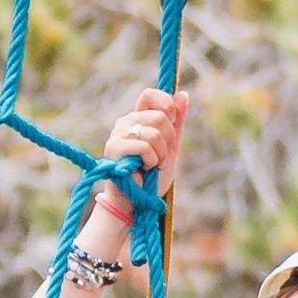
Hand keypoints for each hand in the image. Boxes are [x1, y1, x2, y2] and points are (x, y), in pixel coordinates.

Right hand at [68, 80, 183, 268]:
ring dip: (161, 154)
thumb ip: (176, 122)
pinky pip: (145, 146)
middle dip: (169, 140)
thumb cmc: (152, 177)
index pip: (149, 95)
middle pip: (160, 116)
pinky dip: (152, 160)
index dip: (165, 104)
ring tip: (151, 165)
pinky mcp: (115, 148)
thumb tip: (183, 94)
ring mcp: (118, 134)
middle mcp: (125, 122)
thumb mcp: (171, 147)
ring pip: (155, 132)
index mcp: (137, 118)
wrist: (137, 202)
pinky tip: (144, 169)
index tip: (172, 121)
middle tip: (160, 157)